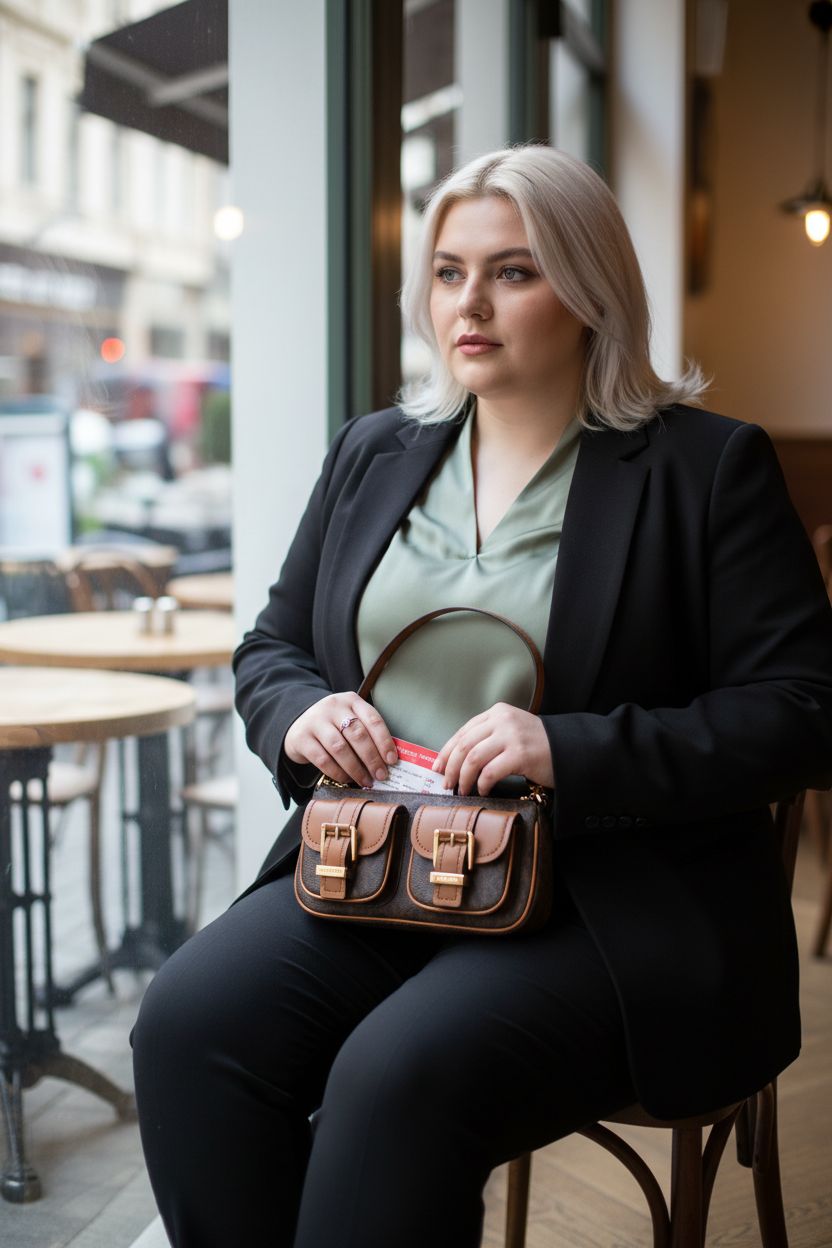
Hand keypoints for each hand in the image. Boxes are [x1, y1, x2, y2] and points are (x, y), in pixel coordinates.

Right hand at [283, 693, 397, 788]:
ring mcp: (315, 721)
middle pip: (357, 734)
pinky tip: (346, 779)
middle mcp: (333, 707)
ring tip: (365, 780)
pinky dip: (338, 772)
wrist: (298, 725)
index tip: (392, 760)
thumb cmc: (333, 726)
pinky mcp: (301, 738)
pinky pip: (323, 759)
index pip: (372, 719)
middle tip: (381, 775)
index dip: (384, 741)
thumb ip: (367, 733)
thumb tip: (387, 760)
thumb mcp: (350, 720)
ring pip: (340, 748)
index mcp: (351, 701)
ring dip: (356, 768)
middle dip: (372, 758)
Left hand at [432, 703, 554, 796]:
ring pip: (473, 759)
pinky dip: (482, 785)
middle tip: (446, 784)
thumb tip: (456, 761)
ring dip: (464, 779)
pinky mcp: (520, 754)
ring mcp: (512, 736)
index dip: (446, 752)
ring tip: (463, 790)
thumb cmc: (539, 746)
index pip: (463, 732)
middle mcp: (502, 721)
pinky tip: (483, 792)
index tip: (437, 768)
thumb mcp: (511, 731)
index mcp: (497, 713)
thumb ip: (488, 737)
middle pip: (464, 746)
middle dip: (451, 768)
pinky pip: (490, 772)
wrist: (571, 751)